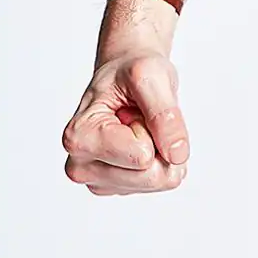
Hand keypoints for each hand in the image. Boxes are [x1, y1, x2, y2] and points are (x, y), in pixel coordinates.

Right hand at [63, 41, 189, 196]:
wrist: (124, 76)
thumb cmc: (130, 71)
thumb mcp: (151, 76)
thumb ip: (164, 114)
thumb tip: (178, 154)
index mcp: (79, 138)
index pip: (143, 157)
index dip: (151, 127)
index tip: (131, 108)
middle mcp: (80, 165)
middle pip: (150, 176)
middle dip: (158, 142)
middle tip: (138, 117)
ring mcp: (97, 180)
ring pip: (156, 182)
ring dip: (160, 149)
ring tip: (138, 125)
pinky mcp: (114, 186)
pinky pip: (157, 183)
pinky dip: (159, 158)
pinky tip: (140, 139)